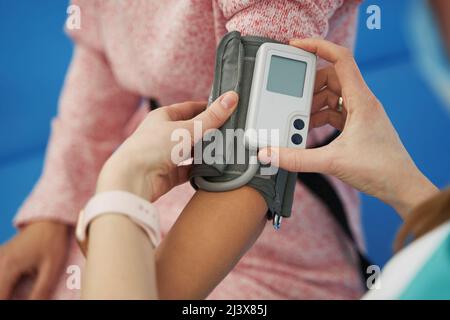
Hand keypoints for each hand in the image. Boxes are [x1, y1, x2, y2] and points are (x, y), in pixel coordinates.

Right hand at [0, 221, 68, 298]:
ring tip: (23, 293)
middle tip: (28, 296)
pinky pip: (0, 276)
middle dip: (8, 296)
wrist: (49, 220)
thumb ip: (40, 291)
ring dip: (7, 291)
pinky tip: (16, 287)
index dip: (8, 305)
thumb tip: (34, 305)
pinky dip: (6, 285)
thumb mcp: (52, 268)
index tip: (25, 301)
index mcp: (7, 267)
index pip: (0, 297)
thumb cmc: (52, 241)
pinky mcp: (0, 258)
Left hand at [96, 91, 238, 200]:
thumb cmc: (151, 147)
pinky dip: (199, 170)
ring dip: (204, 152)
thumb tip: (231, 98)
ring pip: (191, 151)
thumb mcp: (187, 129)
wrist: (134, 179)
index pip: (189, 108)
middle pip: (192, 131)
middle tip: (228, 132)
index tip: (224, 110)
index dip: (206, 108)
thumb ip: (212, 117)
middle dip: (209, 133)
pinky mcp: (169, 173)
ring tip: (223, 151)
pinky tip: (210, 169)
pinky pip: (189, 170)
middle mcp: (163, 135)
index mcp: (163, 117)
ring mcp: (166, 155)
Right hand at [258, 38, 437, 217]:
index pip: (341, 59)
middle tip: (292, 97)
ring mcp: (362, 113)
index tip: (297, 47)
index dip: (318, 47)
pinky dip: (321, 116)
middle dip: (309, 85)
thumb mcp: (331, 161)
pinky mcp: (359, 125)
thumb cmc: (380, 169)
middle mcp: (363, 101)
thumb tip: (271, 154)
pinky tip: (310, 129)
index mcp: (361, 100)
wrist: (400, 186)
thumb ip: (297, 158)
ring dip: (314, 103)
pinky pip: (336, 111)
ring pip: (333, 95)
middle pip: (332, 77)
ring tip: (299, 117)